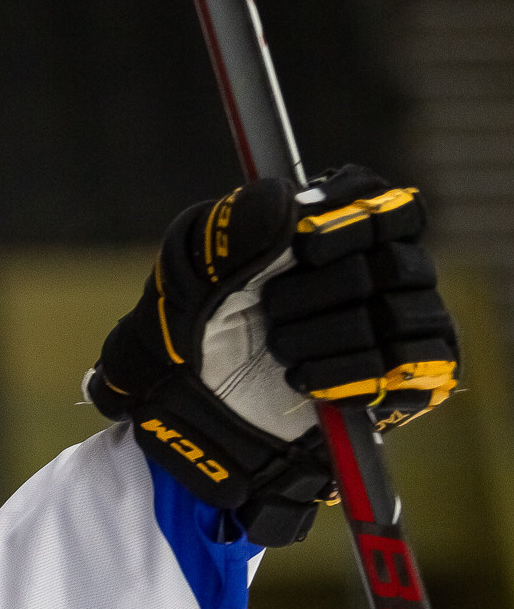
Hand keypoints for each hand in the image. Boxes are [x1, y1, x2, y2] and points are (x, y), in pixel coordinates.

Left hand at [87, 165, 458, 544]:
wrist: (197, 406)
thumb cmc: (195, 325)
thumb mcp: (193, 266)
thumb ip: (237, 224)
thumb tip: (289, 203)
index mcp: (337, 229)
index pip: (388, 203)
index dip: (355, 219)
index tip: (306, 243)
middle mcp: (383, 270)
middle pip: (392, 261)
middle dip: (317, 290)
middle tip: (270, 309)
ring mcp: (403, 324)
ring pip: (400, 314)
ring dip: (327, 335)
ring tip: (280, 349)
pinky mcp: (412, 378)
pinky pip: (414, 367)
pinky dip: (351, 375)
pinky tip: (304, 380)